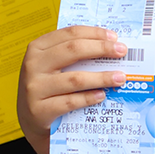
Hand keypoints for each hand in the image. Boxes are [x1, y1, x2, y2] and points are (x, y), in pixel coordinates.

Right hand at [17, 26, 128, 153]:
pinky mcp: (39, 110)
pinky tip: (102, 95)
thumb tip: (111, 48)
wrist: (32, 120)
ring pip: (75, 79)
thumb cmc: (49, 87)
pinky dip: (89, 98)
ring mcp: (34, 88)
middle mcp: (33, 65)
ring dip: (102, 77)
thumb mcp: (53, 66)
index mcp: (38, 48)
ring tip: (120, 77)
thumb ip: (74, 56)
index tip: (115, 38)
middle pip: (73, 50)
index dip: (95, 34)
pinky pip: (70, 102)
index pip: (70, 33)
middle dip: (101, 49)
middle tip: (122, 52)